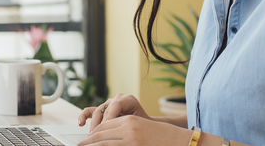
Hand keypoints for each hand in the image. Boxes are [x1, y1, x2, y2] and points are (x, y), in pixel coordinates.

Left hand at [77, 115, 192, 145]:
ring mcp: (130, 137)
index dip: (92, 135)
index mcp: (128, 120)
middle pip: (101, 133)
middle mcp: (127, 126)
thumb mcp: (141, 131)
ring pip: (104, 142)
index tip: (85, 141)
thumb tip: (107, 139)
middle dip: (88, 142)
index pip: (104, 127)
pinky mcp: (134, 144)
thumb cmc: (162, 138)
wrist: (180, 141)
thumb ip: (125, 132)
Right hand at [78, 94, 150, 131]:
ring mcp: (108, 104)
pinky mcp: (102, 110)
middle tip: (99, 136)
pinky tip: (81, 123)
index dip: (110, 117)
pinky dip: (84, 116)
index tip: (108, 129)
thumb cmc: (144, 126)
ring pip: (96, 112)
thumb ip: (127, 126)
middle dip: (101, 124)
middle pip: (105, 110)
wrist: (146, 125)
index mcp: (128, 100)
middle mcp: (117, 99)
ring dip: (94, 125)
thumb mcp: (138, 124)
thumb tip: (117, 132)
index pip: (116, 105)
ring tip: (92, 135)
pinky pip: (90, 111)